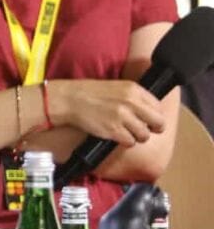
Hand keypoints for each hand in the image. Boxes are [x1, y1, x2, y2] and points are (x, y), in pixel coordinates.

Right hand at [48, 79, 165, 146]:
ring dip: (136, 137)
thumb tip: (149, 111)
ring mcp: (123, 116)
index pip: (158, 106)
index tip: (148, 120)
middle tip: (143, 130)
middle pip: (158, 122)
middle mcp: (131, 102)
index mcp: (133, 89)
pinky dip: (124, 142)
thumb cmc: (89, 93)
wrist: (69, 99)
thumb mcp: (116, 87)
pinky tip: (116, 135)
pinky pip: (130, 142)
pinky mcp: (114, 130)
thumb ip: (134, 97)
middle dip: (153, 129)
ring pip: (145, 135)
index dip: (154, 115)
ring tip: (125, 132)